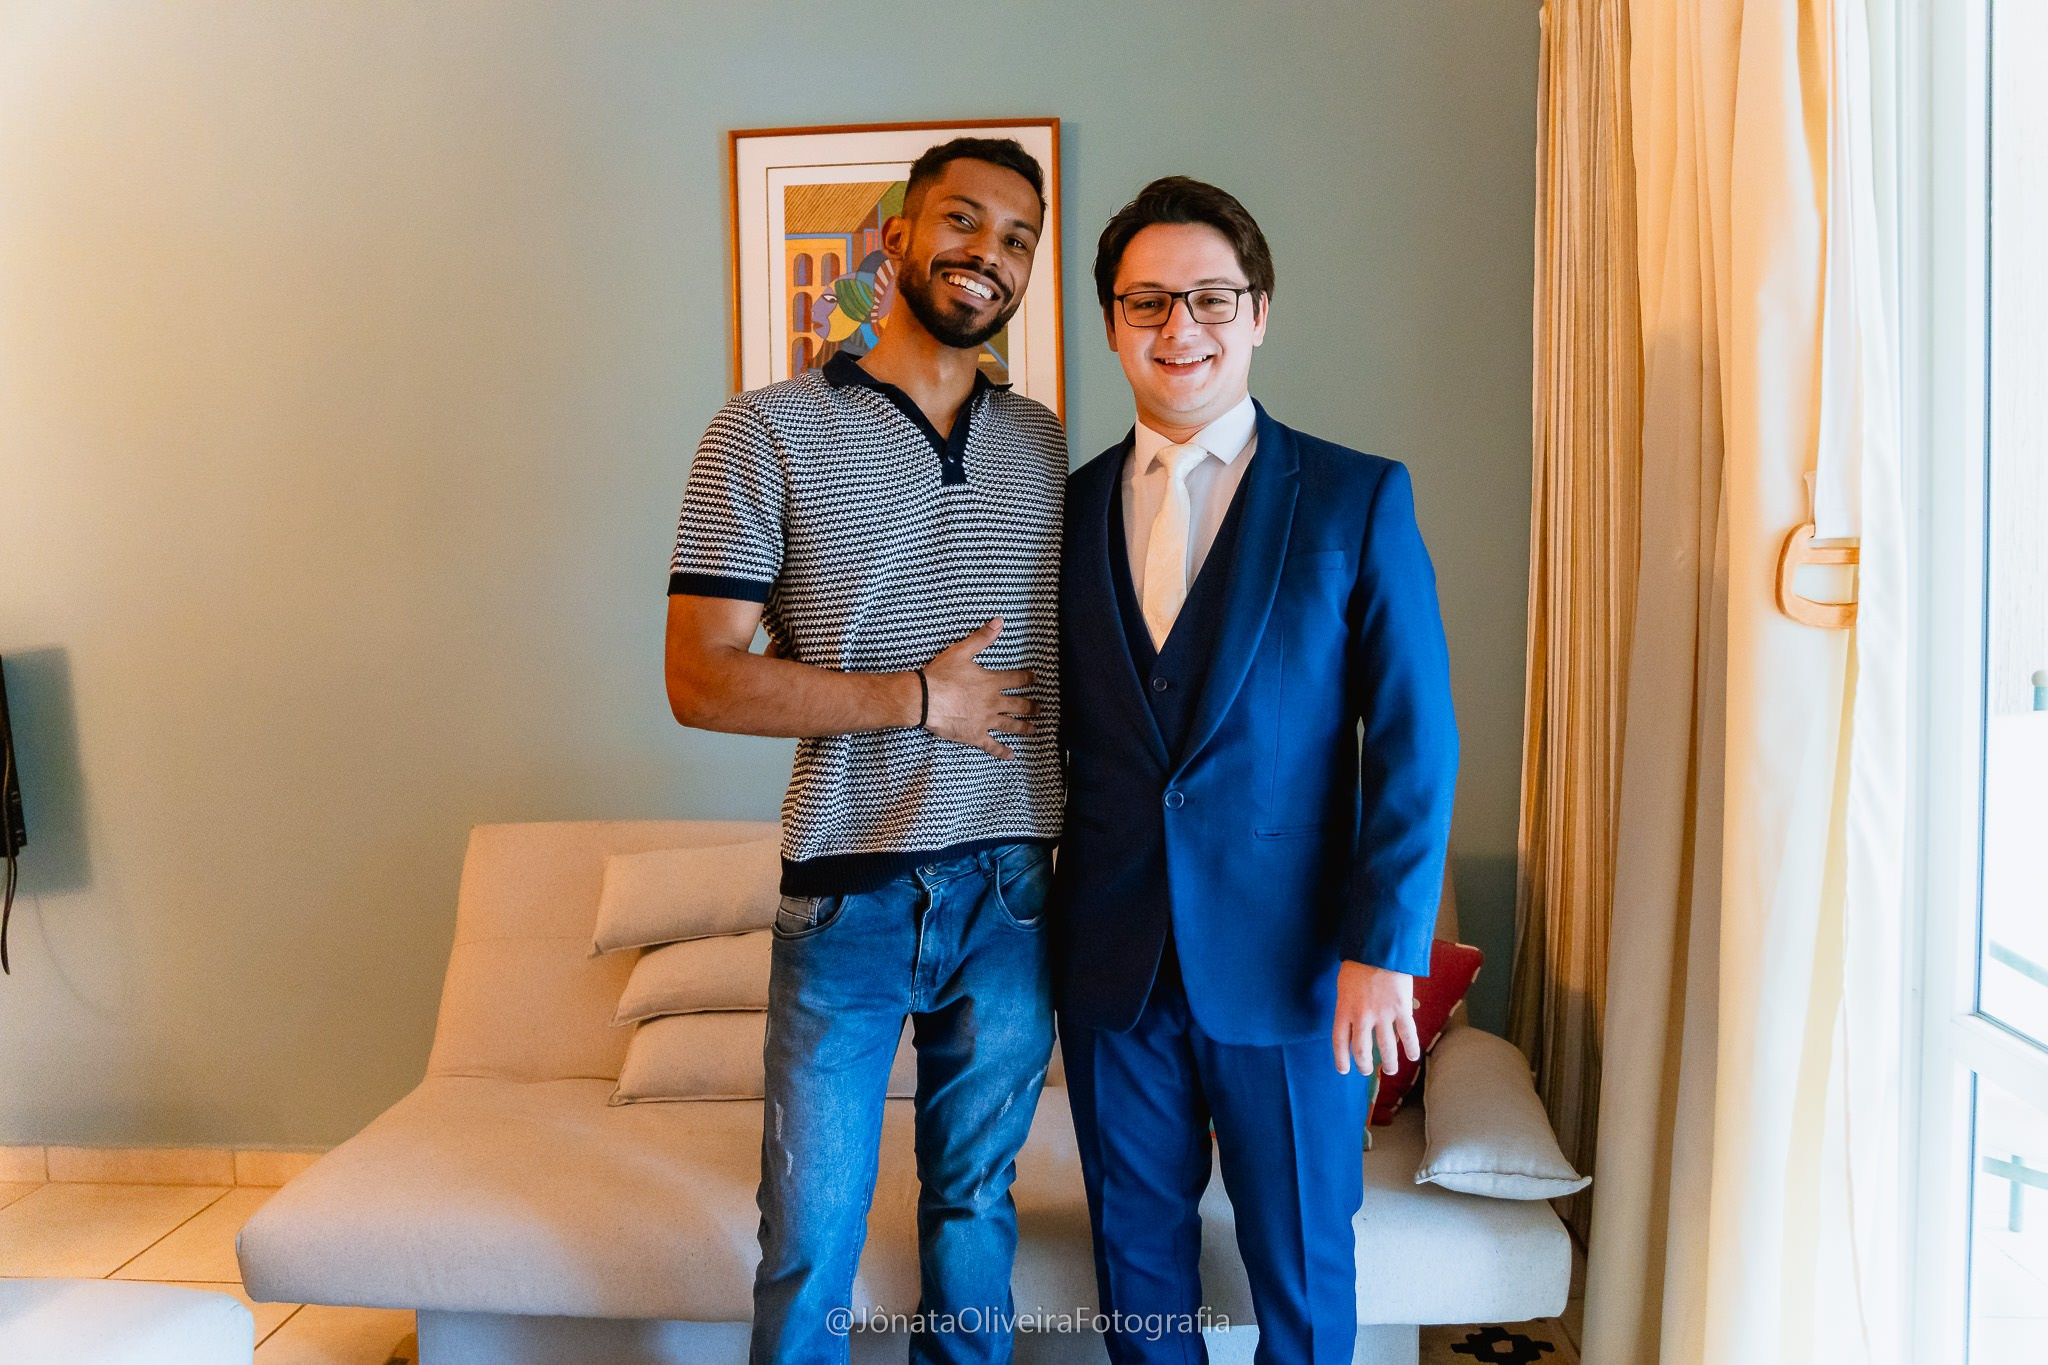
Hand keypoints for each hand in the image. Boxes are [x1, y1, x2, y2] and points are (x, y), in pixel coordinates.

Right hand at [920, 618, 1036, 758]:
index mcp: (992, 682)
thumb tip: (999, 622)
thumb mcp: (962, 651)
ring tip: (1034, 730)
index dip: (1028, 678)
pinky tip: (1012, 756)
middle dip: (1032, 706)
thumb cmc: (941, 675)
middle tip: (1040, 709)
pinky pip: (993, 746)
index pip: (1017, 679)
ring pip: (1011, 725)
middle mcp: (993, 702)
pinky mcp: (976, 736)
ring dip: (1025, 727)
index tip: (1035, 679)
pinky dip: (1003, 752)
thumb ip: (982, 638)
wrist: (925, 699)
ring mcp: (986, 721)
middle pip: (1019, 705)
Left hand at [1332, 962, 1419, 1075]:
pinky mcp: (1401, 1009)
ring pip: (1385, 1047)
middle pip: (1361, 1049)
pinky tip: (1413, 1057)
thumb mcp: (1345, 984)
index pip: (1339, 1041)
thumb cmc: (1359, 961)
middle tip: (1367, 1071)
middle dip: (1364, 1064)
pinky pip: (1407, 1034)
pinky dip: (1411, 1048)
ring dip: (1389, 1062)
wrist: (1379, 948)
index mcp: (1344, 1009)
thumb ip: (1349, 1004)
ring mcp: (1382, 1015)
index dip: (1341, 1058)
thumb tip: (1355, 1019)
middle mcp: (1361, 1017)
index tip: (1344, 1070)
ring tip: (1391, 1071)